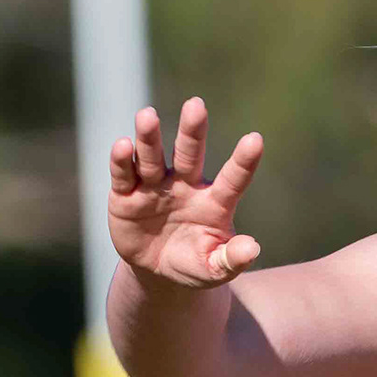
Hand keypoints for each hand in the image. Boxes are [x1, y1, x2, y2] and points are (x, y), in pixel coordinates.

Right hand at [106, 99, 266, 287]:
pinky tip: (122, 146)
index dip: (243, 162)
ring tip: (147, 116)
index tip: (255, 140)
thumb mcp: (213, 269)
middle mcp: (185, 185)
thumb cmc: (193, 264)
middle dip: (192, 131)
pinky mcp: (125, 195)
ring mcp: (154, 187)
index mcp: (214, 201)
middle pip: (189, 154)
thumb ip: (230, 259)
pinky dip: (122, 161)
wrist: (155, 271)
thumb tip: (252, 249)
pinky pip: (124, 174)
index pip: (232, 179)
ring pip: (152, 157)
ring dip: (149, 138)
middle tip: (195, 105)